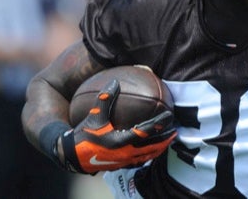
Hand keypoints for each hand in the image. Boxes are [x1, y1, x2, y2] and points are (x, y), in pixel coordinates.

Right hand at [60, 79, 175, 173]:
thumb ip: (105, 99)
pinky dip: (148, 155)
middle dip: (165, 139)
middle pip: (153, 147)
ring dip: (159, 148)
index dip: (159, 124)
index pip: (147, 132)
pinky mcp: (120, 165)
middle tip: (175, 131)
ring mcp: (125, 161)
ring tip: (166, 141)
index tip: (169, 116)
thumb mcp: (94, 116)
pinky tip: (149, 150)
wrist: (72, 156)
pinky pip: (140, 161)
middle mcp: (127, 153)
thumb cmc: (84, 136)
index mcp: (122, 141)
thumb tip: (114, 82)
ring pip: (148, 156)